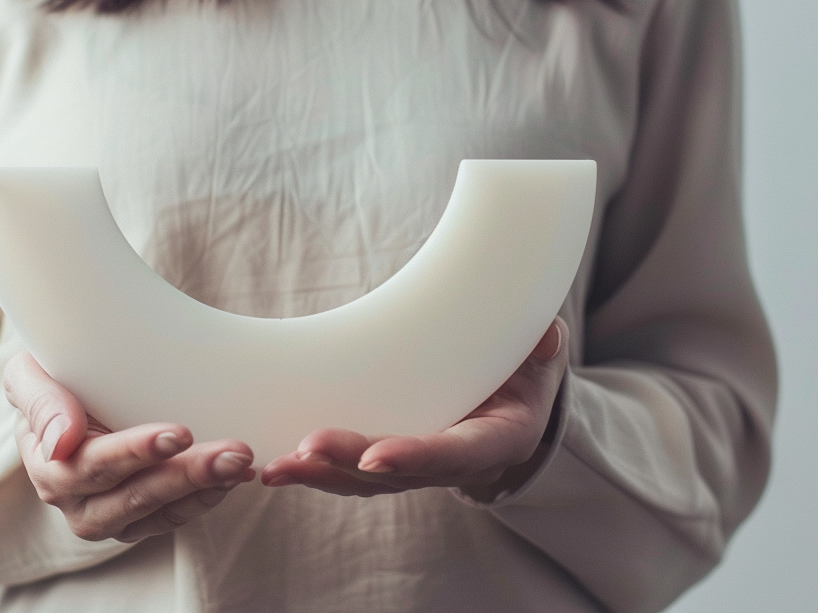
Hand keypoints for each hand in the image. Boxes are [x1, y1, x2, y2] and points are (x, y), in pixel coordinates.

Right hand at [3, 351, 255, 542]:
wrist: (66, 386)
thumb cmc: (50, 374)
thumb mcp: (29, 375)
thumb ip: (41, 404)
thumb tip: (61, 444)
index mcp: (48, 465)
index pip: (92, 466)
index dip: (135, 453)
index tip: (179, 434)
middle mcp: (75, 500)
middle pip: (133, 497)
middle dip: (185, 476)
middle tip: (232, 453)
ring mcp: (110, 513)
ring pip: (160, 511)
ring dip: (204, 489)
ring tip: (240, 462)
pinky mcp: (139, 517)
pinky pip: (175, 516)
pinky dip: (208, 496)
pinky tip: (237, 474)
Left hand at [259, 318, 568, 501]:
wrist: (517, 394)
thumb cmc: (527, 366)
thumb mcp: (542, 357)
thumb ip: (542, 348)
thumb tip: (545, 338)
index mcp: (495, 440)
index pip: (453, 455)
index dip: (417, 457)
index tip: (378, 457)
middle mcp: (453, 463)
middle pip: (395, 474)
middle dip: (347, 464)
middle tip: (304, 450)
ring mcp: (418, 464)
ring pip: (363, 479)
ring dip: (318, 474)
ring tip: (273, 469)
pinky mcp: (389, 457)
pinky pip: (349, 469)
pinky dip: (312, 469)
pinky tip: (272, 467)